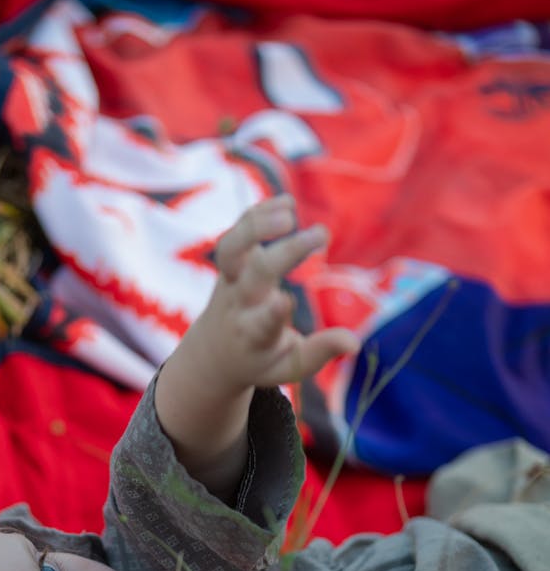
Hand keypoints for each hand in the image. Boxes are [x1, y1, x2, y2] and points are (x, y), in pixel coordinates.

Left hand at [194, 195, 358, 393]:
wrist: (214, 352)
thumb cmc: (260, 360)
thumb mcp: (289, 367)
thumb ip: (319, 353)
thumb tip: (354, 344)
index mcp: (255, 336)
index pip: (261, 324)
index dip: (272, 313)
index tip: (286, 300)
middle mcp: (239, 304)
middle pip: (257, 273)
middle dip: (288, 251)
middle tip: (323, 234)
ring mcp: (230, 280)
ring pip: (231, 248)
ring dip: (257, 226)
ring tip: (290, 212)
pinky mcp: (229, 264)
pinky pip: (237, 233)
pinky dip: (258, 214)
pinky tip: (287, 203)